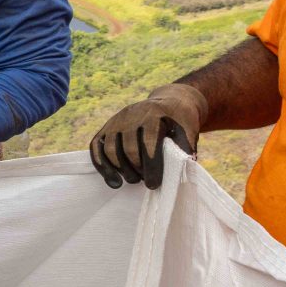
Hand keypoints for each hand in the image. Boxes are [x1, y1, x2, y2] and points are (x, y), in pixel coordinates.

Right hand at [89, 84, 203, 189]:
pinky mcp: (106, 127)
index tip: (154, 184)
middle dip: (137, 170)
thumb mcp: (189, 129)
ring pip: (111, 151)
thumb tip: (181, 170)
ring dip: (122, 170)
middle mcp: (131, 116)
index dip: (151, 166)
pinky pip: (96, 148)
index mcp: (153, 115)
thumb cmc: (180, 120)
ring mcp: (116, 121)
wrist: (169, 101)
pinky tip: (114, 181)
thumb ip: (185, 148)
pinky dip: (103, 167)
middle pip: (129, 149)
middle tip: (147, 182)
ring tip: (134, 180)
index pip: (148, 143)